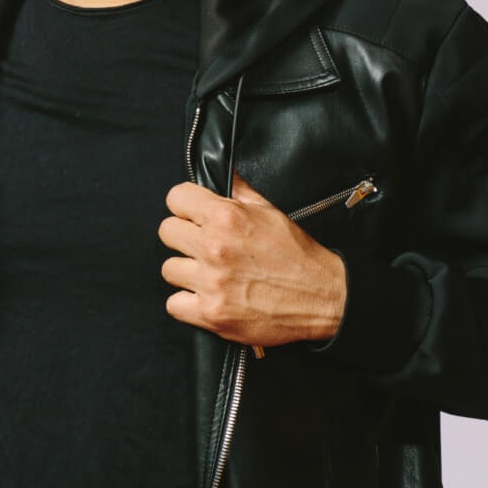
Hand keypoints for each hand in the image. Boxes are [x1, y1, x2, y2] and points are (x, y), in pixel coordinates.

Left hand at [158, 173, 346, 347]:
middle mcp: (214, 248)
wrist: (321, 296)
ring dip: (186, 270)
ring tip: (208, 272)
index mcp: (227, 217)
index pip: (176, 198)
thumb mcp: (270, 210)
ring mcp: (211, 283)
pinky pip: (174, 304)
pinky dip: (187, 302)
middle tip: (201, 244)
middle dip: (183, 235)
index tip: (192, 213)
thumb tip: (222, 172)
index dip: (184, 205)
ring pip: (168, 268)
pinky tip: (206, 296)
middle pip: (166, 232)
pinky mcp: (211, 315)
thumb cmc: (297, 254)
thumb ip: (239, 190)